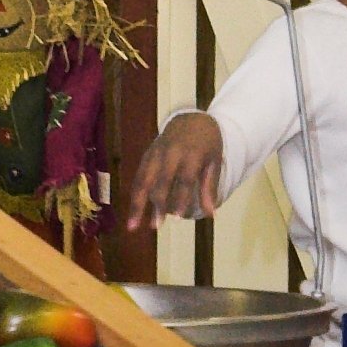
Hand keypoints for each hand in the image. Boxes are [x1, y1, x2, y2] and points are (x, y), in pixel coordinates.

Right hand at [128, 110, 224, 227]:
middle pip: (160, 181)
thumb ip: (209, 188)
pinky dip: (134, 195)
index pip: (184, 178)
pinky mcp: (147, 155)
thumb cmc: (207, 145)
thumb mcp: (214, 163)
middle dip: (157, 205)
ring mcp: (156, 153)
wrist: (191, 120)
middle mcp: (170, 153)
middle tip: (156, 226)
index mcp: (191, 153)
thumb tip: (212, 215)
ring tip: (132, 225)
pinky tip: (133, 212)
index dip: (179, 198)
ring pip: (143, 180)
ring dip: (137, 204)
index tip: (176, 217)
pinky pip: (138, 177)